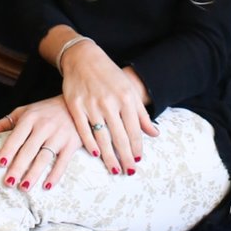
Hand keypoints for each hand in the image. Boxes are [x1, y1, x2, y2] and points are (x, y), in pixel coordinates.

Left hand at [0, 96, 84, 189]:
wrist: (75, 105)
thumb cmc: (44, 110)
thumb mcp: (23, 112)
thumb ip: (2, 124)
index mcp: (30, 118)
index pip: (17, 136)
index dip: (8, 150)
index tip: (0, 163)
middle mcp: (44, 126)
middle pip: (29, 150)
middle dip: (18, 167)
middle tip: (8, 183)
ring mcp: (59, 135)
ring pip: (44, 158)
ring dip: (34, 174)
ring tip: (24, 188)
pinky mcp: (72, 143)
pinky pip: (63, 162)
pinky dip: (55, 175)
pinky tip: (47, 186)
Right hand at [56, 37, 155, 174]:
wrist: (83, 57)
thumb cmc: (109, 75)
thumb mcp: (129, 91)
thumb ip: (141, 114)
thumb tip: (155, 133)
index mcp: (126, 99)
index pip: (134, 130)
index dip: (136, 147)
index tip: (138, 161)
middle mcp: (110, 103)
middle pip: (119, 137)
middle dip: (125, 157)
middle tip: (128, 172)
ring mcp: (91, 104)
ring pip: (102, 136)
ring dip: (109, 155)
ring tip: (114, 169)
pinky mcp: (75, 105)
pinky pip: (83, 129)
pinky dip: (89, 142)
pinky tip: (95, 154)